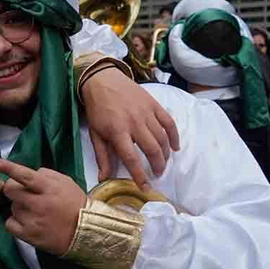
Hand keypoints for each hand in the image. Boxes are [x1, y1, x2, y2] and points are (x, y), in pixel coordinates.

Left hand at [0, 158, 87, 255]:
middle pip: (10, 190)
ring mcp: (32, 220)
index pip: (24, 175)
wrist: (85, 232)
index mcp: (48, 188)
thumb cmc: (75, 205)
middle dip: (13, 189)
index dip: (8, 168)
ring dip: (19, 207)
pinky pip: (9, 223)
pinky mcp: (28, 235)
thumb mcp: (66, 182)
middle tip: (23, 193)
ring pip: (12, 207)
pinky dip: (15, 222)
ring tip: (35, 212)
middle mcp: (39, 203)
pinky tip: (28, 222)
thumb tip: (26, 174)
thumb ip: (46, 174)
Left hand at [80, 68, 178, 188]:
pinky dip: (174, 136)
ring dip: (165, 154)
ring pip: (162, 138)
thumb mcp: (95, 134)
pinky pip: (169, 123)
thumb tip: (104, 178)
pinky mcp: (154, 104)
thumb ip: (102, 156)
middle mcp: (134, 123)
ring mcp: (146, 113)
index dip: (140, 176)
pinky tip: (175, 147)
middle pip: (152, 150)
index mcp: (117, 131)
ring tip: (163, 163)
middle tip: (158, 174)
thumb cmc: (97, 109)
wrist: (102, 80)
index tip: (146, 188)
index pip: (132, 159)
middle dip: (158, 166)